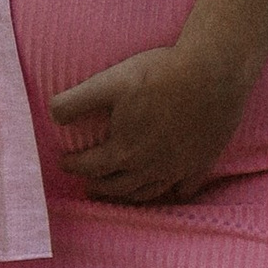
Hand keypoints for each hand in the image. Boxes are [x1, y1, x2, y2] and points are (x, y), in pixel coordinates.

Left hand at [50, 41, 252, 200]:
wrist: (213, 72)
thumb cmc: (160, 73)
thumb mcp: (109, 81)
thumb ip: (76, 101)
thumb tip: (53, 117)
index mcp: (124, 150)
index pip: (91, 166)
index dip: (73, 164)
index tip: (64, 162)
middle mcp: (150, 167)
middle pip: (117, 186)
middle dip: (98, 186)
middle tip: (87, 185)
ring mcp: (178, 168)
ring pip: (148, 192)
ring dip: (129, 195)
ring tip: (120, 193)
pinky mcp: (202, 162)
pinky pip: (185, 188)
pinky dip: (174, 192)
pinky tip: (170, 190)